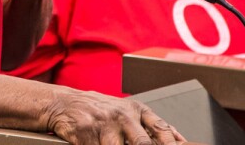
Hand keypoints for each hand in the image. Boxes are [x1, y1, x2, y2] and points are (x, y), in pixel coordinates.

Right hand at [47, 89, 186, 144]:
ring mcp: (103, 125)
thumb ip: (152, 125)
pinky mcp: (85, 135)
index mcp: (136, 109)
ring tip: (111, 143)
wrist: (64, 103)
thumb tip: (180, 139)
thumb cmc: (100, 110)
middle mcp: (122, 116)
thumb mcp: (128, 111)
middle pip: (143, 144)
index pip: (161, 130)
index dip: (171, 144)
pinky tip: (97, 143)